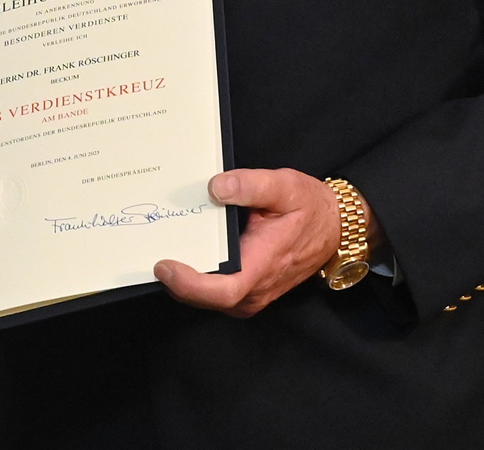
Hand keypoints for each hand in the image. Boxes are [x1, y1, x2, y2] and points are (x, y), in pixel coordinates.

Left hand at [154, 169, 356, 317]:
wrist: (334, 229)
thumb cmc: (309, 207)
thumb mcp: (285, 186)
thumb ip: (251, 185)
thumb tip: (216, 187)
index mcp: (263, 266)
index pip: (222, 290)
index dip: (189, 284)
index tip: (163, 266)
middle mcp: (255, 290)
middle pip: (205, 297)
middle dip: (174, 279)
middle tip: (148, 247)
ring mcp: (250, 295)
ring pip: (206, 297)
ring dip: (182, 278)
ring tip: (159, 247)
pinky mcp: (247, 291)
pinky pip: (214, 291)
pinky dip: (194, 277)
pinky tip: (182, 252)